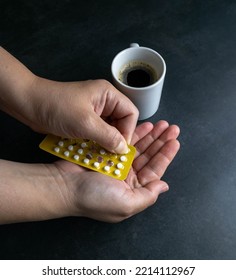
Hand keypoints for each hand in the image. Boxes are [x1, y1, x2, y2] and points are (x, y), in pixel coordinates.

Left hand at [29, 78, 137, 153]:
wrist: (28, 104)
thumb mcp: (85, 123)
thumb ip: (108, 137)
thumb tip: (123, 148)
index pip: (130, 113)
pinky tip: (92, 150)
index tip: (120, 147)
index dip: (128, 131)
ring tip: (101, 153)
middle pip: (121, 122)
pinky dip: (96, 142)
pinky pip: (97, 132)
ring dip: (106, 142)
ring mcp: (94, 111)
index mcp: (108, 95)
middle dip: (117, 138)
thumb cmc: (56, 107)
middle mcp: (104, 101)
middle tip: (111, 153)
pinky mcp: (84, 120)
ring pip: (109, 129)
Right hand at [54, 121, 179, 221]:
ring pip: (139, 147)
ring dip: (150, 136)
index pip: (155, 170)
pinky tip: (144, 126)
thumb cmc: (93, 198)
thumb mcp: (126, 204)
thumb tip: (163, 187)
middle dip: (161, 142)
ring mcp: (116, 164)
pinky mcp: (106, 153)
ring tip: (161, 125)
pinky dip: (134, 133)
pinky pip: (124, 141)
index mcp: (133, 190)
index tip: (175, 141)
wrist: (64, 185)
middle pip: (149, 156)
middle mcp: (127, 177)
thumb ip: (147, 196)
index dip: (166, 155)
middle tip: (172, 129)